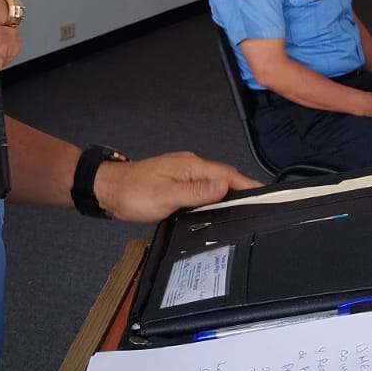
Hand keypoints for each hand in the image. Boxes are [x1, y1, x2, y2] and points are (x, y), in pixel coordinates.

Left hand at [94, 152, 262, 222]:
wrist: (108, 189)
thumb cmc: (133, 192)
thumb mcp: (167, 196)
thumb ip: (197, 192)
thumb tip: (223, 186)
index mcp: (191, 166)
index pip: (227, 174)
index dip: (247, 184)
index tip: (263, 193)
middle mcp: (189, 165)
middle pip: (223, 176)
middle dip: (240, 188)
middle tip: (256, 203)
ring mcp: (181, 171)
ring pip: (212, 181)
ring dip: (226, 191)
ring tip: (240, 205)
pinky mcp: (174, 180)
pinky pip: (200, 185)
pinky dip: (211, 194)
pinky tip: (212, 204)